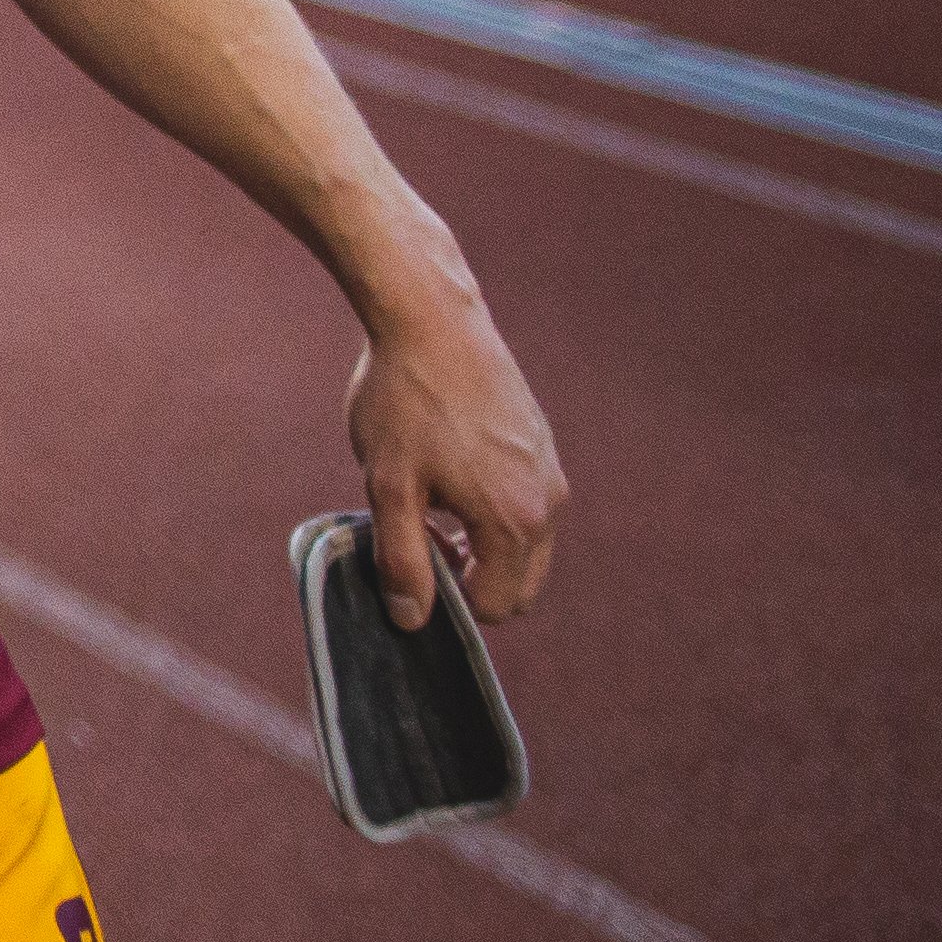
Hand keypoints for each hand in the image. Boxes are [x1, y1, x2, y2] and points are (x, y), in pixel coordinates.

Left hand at [347, 274, 565, 624]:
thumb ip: (402, 560)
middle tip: (419, 530)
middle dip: (471, 576)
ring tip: (429, 497)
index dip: (448, 597)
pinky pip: (526, 502)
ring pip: (524, 543)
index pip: (496, 605)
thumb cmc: (404, 401)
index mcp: (518, 523)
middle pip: (520, 583)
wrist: (432, 320)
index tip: (410, 551)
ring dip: (481, 542)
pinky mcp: (543, 445)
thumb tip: (412, 621)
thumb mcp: (389, 485)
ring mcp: (551, 471)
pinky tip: (448, 466)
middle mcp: (550, 503)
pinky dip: (493, 507)